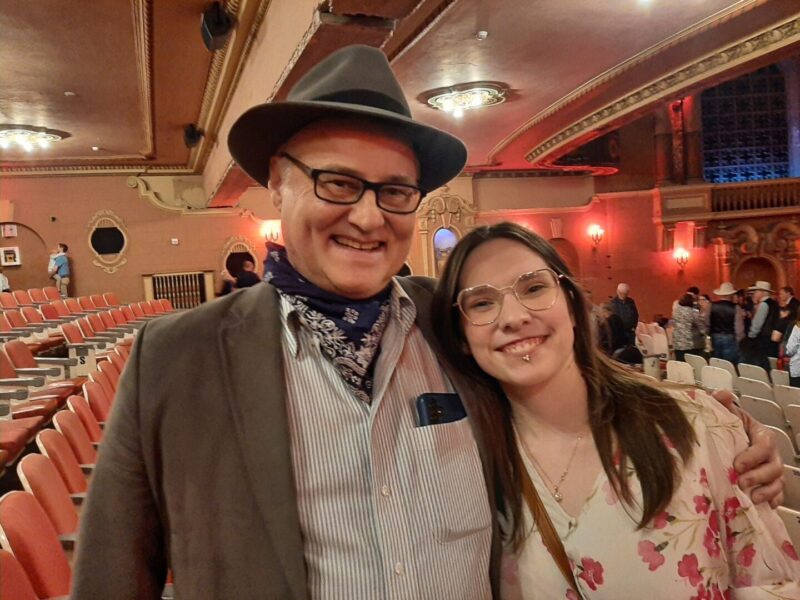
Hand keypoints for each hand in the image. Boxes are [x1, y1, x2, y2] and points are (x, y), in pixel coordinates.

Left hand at [711, 389, 783, 506]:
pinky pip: (779, 494)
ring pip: (778, 482)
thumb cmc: (728, 426)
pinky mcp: (770, 483)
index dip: (753, 456)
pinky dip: (773, 500)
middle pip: (774, 466)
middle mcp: (772, 453)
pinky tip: (766, 507)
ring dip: (767, 491)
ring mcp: (772, 469)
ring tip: (751, 498)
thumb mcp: (726, 414)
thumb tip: (722, 394)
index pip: (765, 444)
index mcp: (762, 434)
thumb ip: (723, 404)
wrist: (728, 438)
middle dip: (759, 476)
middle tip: (741, 482)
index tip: (737, 464)